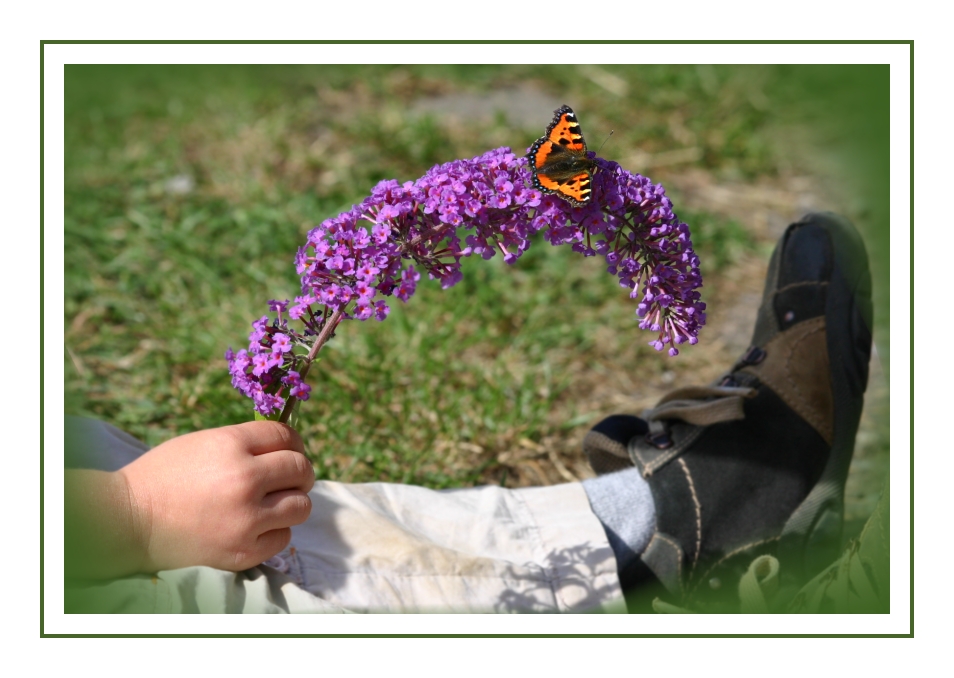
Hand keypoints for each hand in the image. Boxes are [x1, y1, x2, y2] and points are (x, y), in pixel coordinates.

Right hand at [121, 421, 314, 573]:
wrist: (129, 521)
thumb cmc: (164, 476)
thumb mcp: (204, 443)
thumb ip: (246, 443)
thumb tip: (288, 448)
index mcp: (232, 445)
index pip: (287, 437)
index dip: (293, 443)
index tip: (290, 451)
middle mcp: (245, 479)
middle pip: (302, 469)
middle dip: (299, 472)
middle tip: (287, 479)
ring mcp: (247, 518)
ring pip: (301, 506)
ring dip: (292, 502)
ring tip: (274, 503)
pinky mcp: (244, 551)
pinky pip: (284, 537)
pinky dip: (275, 531)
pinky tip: (256, 526)